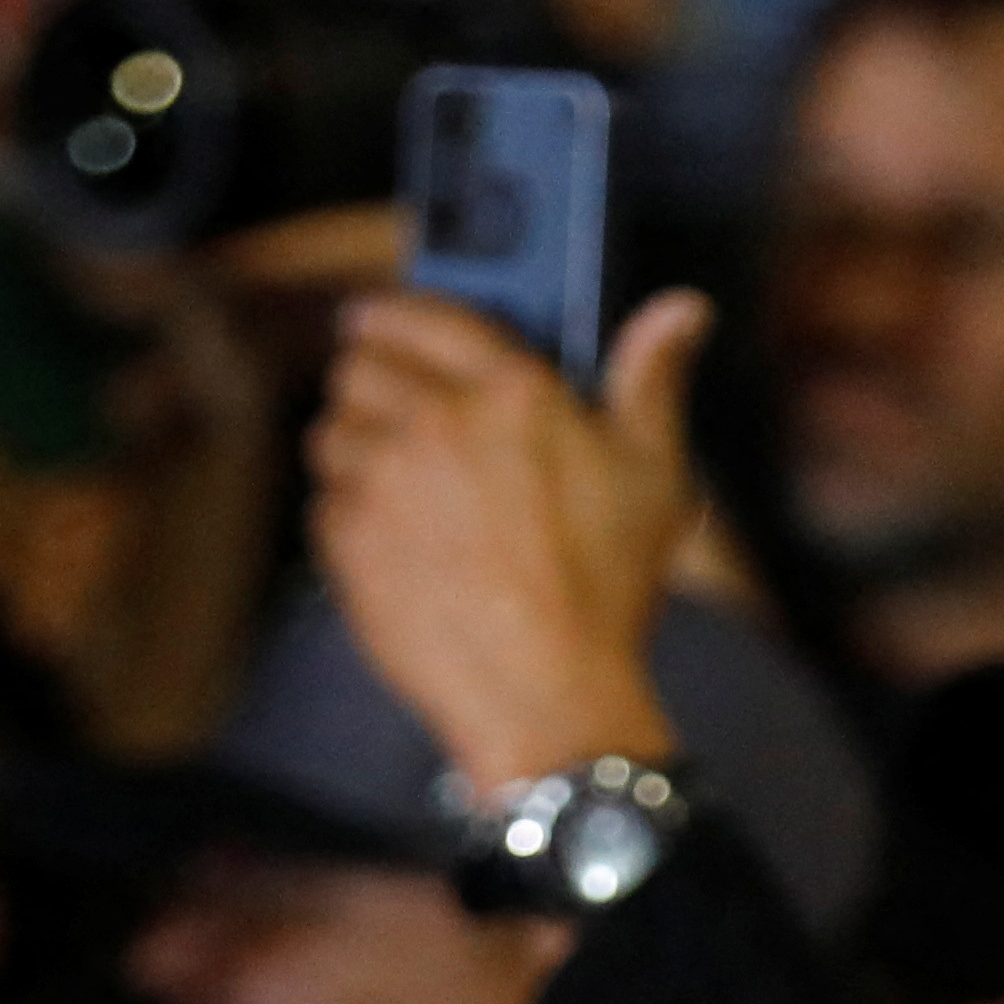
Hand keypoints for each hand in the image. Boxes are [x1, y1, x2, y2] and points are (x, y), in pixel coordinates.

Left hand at [306, 291, 708, 795]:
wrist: (546, 694)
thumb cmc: (604, 589)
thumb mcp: (652, 475)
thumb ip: (651, 379)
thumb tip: (681, 310)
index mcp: (512, 390)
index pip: (424, 314)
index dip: (391, 312)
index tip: (372, 318)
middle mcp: (438, 421)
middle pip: (358, 365)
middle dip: (368, 380)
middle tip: (387, 408)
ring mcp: (384, 478)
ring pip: (331, 429)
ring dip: (353, 446)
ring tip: (392, 482)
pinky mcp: (349, 538)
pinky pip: (323, 501)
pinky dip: (346, 515)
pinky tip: (392, 542)